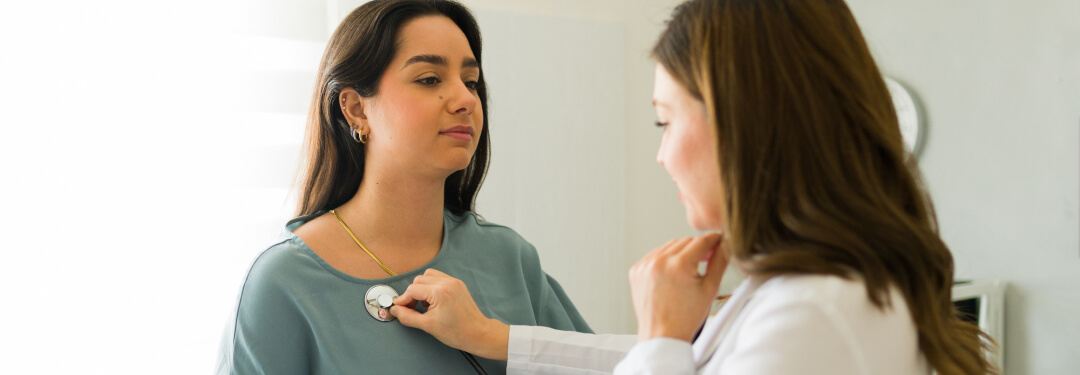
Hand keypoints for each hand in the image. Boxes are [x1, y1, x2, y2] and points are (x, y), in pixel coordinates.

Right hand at [390, 268, 509, 360]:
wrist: (478, 333)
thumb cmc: (456, 332)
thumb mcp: (427, 326)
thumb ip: (407, 316)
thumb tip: (395, 310)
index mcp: (439, 292)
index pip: (412, 289)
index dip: (403, 300)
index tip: (399, 308)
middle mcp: (447, 282)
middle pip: (419, 280)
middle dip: (412, 294)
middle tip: (411, 308)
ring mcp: (454, 282)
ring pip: (428, 276)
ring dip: (421, 288)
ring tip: (424, 304)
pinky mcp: (458, 284)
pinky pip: (439, 278)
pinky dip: (431, 286)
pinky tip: (433, 300)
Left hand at [629, 233, 728, 342]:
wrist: (662, 336)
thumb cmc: (685, 319)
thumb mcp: (710, 289)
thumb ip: (719, 262)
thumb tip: (726, 245)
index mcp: (678, 265)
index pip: (701, 241)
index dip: (714, 240)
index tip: (719, 240)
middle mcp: (659, 262)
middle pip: (685, 241)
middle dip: (698, 248)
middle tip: (707, 259)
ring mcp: (644, 266)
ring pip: (669, 246)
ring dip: (681, 253)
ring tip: (689, 270)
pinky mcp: (636, 271)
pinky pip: (655, 255)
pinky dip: (665, 259)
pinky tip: (673, 273)